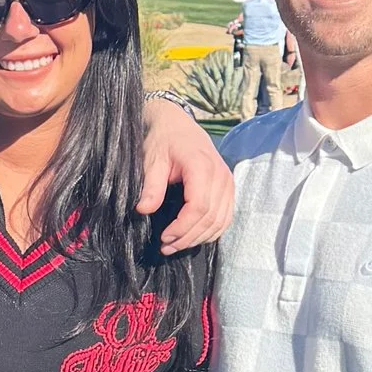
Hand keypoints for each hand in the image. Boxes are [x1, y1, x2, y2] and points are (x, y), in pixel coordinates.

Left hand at [137, 99, 235, 250]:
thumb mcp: (152, 159)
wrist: (177, 124)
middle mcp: (220, 175)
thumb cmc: (163, 140)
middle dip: (188, 237)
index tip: (164, 237)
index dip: (183, 227)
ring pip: (220, 221)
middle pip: (210, 217)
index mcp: (202, 167)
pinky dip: (212, 231)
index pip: (199, 206)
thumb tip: (143, 209)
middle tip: (166, 247)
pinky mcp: (228, 188)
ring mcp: (227, 182)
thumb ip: (151, 185)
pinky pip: (226, 216)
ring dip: (199, 238)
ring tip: (176, 246)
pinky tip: (194, 237)